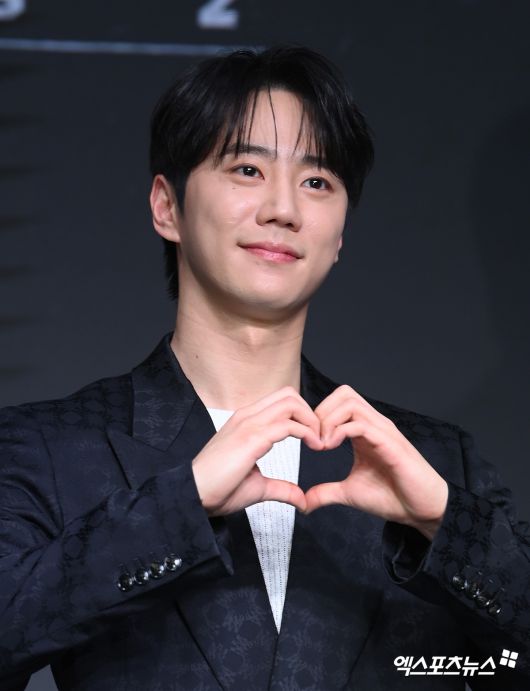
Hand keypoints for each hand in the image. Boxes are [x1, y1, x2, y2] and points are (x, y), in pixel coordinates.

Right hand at [192, 387, 322, 515]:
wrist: (194, 495)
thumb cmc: (219, 489)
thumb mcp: (258, 486)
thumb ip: (281, 488)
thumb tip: (301, 499)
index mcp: (246, 422)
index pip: (281, 401)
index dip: (302, 415)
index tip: (314, 438)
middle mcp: (247, 416)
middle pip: (289, 395)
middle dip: (311, 412)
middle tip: (320, 437)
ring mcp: (248, 424)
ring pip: (290, 403)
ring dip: (312, 420)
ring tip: (319, 442)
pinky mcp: (251, 438)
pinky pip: (287, 424)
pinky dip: (307, 432)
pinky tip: (313, 446)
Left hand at [304, 386, 447, 539]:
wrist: (422, 511)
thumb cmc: (393, 497)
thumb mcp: (349, 493)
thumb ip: (325, 493)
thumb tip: (303, 503)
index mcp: (364, 431)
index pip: (338, 402)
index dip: (317, 415)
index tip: (308, 440)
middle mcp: (374, 425)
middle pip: (343, 393)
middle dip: (321, 412)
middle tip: (313, 439)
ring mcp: (383, 431)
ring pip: (350, 402)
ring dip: (328, 420)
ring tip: (321, 445)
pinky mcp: (390, 444)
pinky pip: (361, 424)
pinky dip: (339, 432)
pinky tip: (330, 448)